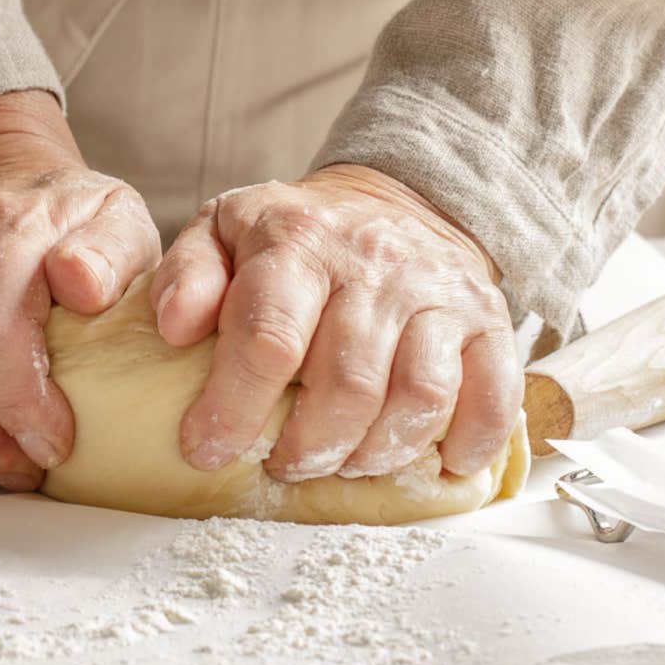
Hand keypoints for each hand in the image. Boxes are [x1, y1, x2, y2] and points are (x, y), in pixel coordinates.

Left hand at [153, 164, 517, 481]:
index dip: (233, 408)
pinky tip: (432, 464)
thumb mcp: (221, 231)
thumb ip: (186, 275)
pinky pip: (492, 396)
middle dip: (307, 446)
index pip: (267, 338)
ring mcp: (439, 294)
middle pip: (347, 384)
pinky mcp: (488, 322)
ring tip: (341, 462)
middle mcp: (375, 265)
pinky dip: (466, 444)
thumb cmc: (296, 235)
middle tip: (283, 463)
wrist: (398, 200)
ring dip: (374, 453)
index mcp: (298, 241)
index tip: (206, 449)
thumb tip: (172, 327)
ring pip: (418, 398)